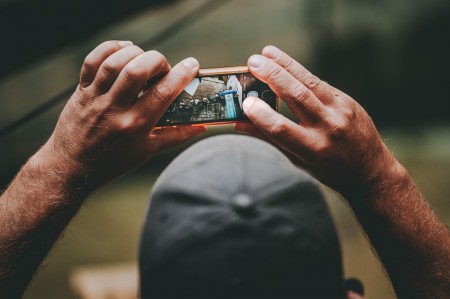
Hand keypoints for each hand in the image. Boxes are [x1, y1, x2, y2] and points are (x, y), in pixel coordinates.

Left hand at [37, 40, 204, 189]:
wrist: (72, 166)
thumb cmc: (113, 161)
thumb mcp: (147, 151)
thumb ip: (176, 135)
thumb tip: (201, 127)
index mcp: (134, 126)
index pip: (162, 94)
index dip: (181, 76)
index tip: (192, 65)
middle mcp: (113, 109)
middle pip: (136, 70)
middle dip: (157, 61)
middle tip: (163, 70)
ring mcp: (95, 98)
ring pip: (115, 62)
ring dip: (136, 54)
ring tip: (145, 62)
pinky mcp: (81, 90)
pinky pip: (93, 60)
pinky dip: (111, 49)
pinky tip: (125, 51)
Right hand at [236, 46, 399, 196]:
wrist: (370, 170)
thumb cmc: (329, 169)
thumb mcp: (297, 160)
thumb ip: (270, 139)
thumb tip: (240, 124)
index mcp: (313, 150)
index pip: (281, 128)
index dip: (261, 114)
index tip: (246, 102)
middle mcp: (329, 128)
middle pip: (296, 96)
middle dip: (272, 76)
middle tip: (253, 62)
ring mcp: (342, 111)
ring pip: (309, 81)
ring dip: (286, 64)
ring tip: (266, 53)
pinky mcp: (348, 101)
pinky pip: (319, 84)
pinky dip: (300, 74)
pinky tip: (285, 65)